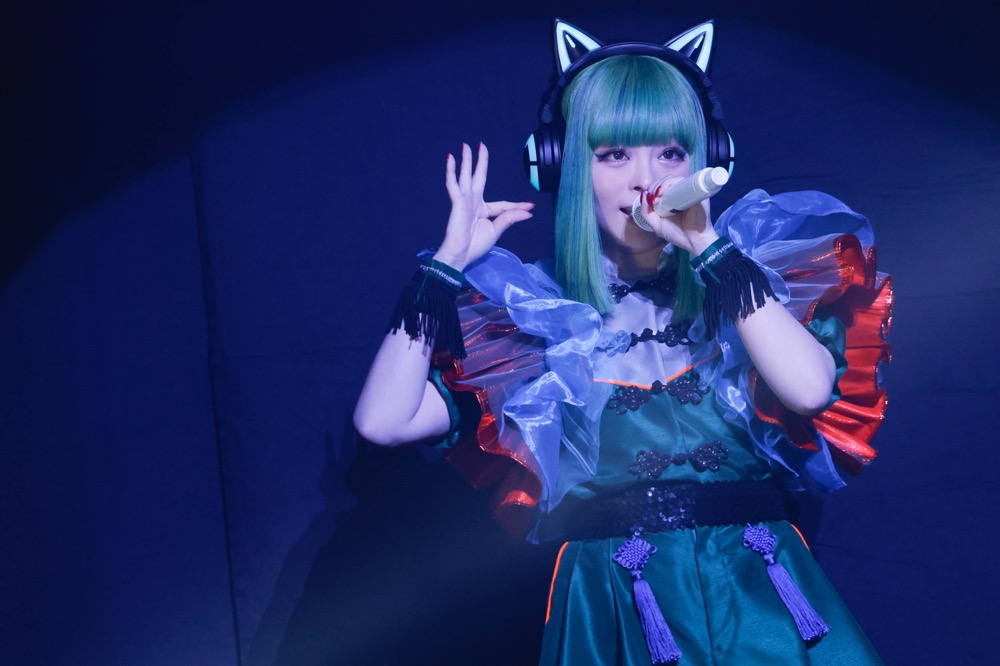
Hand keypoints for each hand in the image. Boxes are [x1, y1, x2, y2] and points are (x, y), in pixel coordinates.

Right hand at [433, 143, 533, 270]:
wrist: (461, 255)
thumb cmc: (475, 246)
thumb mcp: (497, 230)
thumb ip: (510, 217)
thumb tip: (529, 211)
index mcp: (483, 211)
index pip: (502, 203)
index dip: (516, 205)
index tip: (530, 206)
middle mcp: (473, 202)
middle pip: (479, 177)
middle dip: (481, 161)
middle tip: (482, 145)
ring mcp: (464, 200)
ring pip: (466, 175)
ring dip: (466, 160)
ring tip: (466, 145)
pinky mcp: (457, 202)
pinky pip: (453, 183)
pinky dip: (451, 171)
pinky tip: (450, 158)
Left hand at [640, 175, 718, 255]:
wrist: (693, 241)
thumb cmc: (677, 234)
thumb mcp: (656, 225)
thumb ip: (646, 213)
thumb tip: (643, 195)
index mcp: (671, 200)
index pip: (661, 188)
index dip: (653, 190)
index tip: (649, 199)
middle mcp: (680, 194)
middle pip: (666, 181)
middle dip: (655, 187)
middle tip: (653, 198)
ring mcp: (688, 192)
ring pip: (674, 179)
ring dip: (662, 184)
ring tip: (658, 195)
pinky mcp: (695, 191)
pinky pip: (683, 181)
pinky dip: (672, 183)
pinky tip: (665, 192)